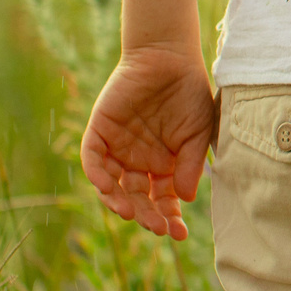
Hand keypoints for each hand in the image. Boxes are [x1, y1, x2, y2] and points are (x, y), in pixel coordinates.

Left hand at [80, 46, 218, 239]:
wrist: (168, 57)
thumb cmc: (189, 93)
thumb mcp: (198, 134)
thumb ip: (190, 165)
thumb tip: (185, 200)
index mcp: (163, 166)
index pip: (162, 201)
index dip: (169, 218)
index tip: (179, 234)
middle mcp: (138, 162)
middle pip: (137, 199)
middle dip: (147, 215)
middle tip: (157, 227)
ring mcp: (117, 148)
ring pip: (112, 186)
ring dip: (118, 203)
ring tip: (130, 214)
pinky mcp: (99, 132)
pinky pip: (93, 160)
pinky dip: (97, 176)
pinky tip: (109, 189)